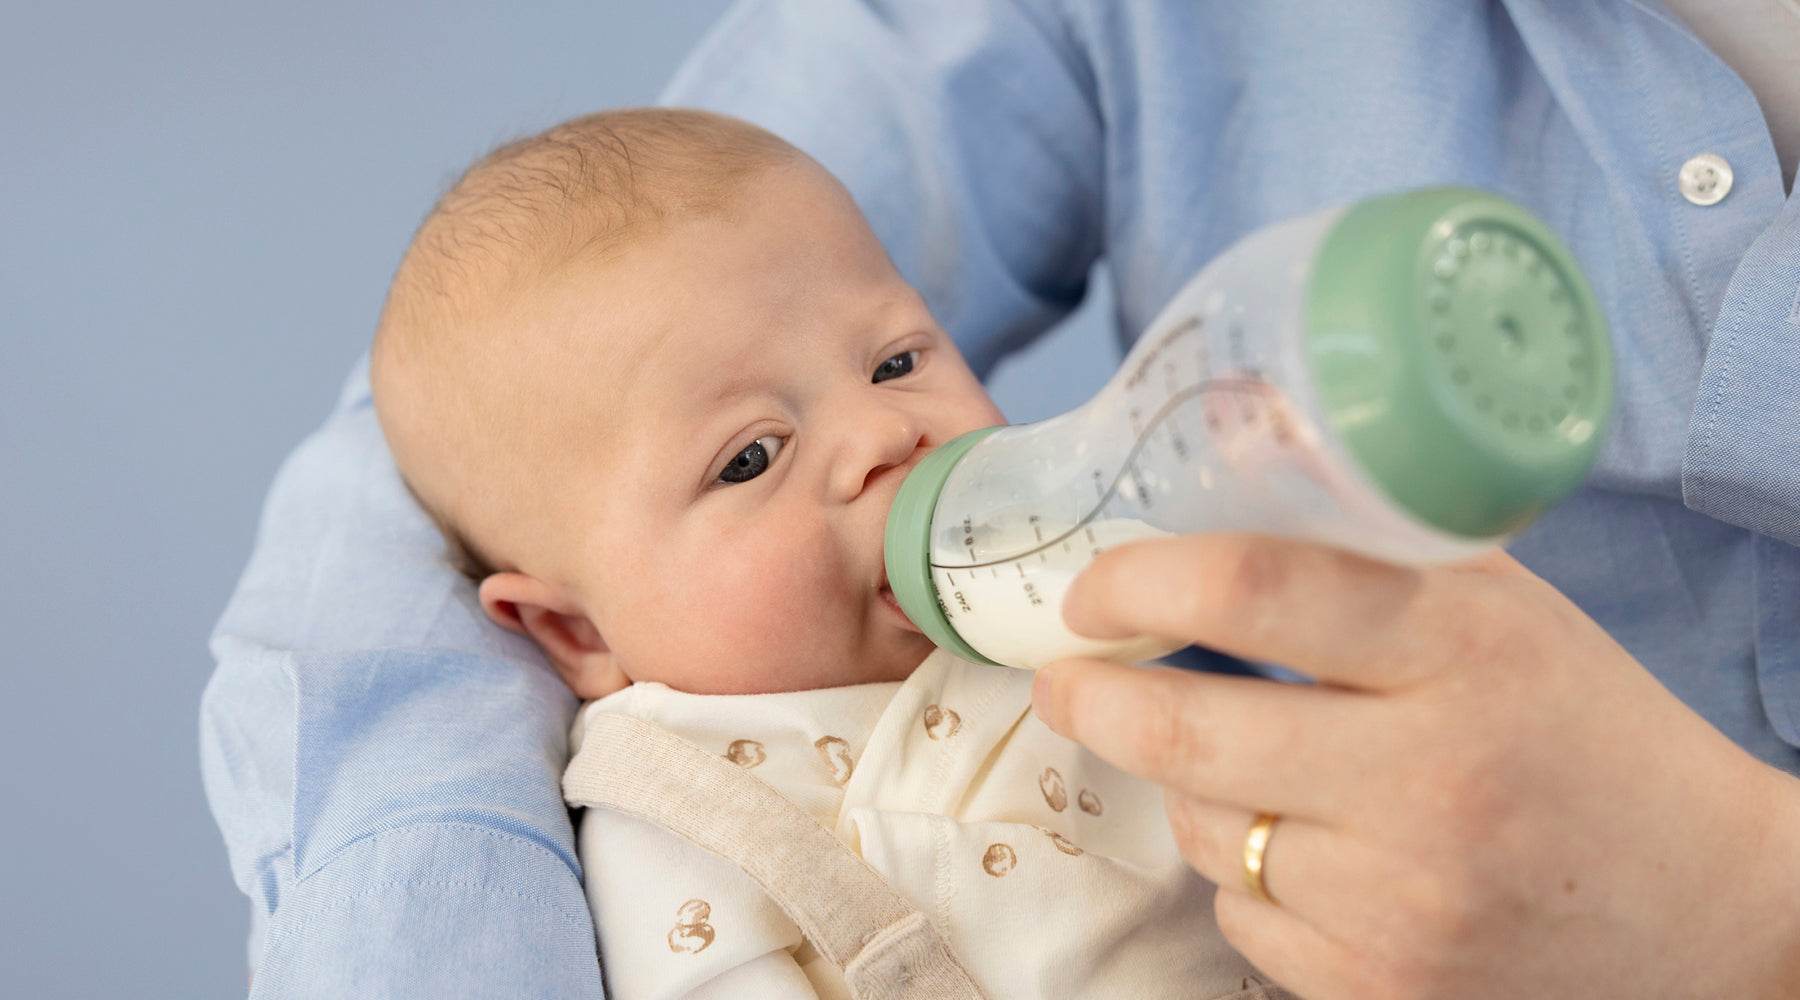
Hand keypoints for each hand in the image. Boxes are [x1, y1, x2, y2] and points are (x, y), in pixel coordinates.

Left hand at [1032, 534, 1799, 998]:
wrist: (1708, 910)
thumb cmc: (1591, 734)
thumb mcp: (1508, 615)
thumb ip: (1377, 557)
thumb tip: (1214, 503)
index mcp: (1465, 650)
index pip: (1259, 590)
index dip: (1142, 581)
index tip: (1091, 588)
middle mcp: (1431, 779)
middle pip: (1188, 732)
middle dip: (1095, 698)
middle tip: (1070, 677)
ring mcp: (1405, 900)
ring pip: (1204, 828)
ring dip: (1192, 788)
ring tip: (1247, 763)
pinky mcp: (1384, 988)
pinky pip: (1240, 917)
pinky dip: (1248, 878)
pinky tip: (1315, 852)